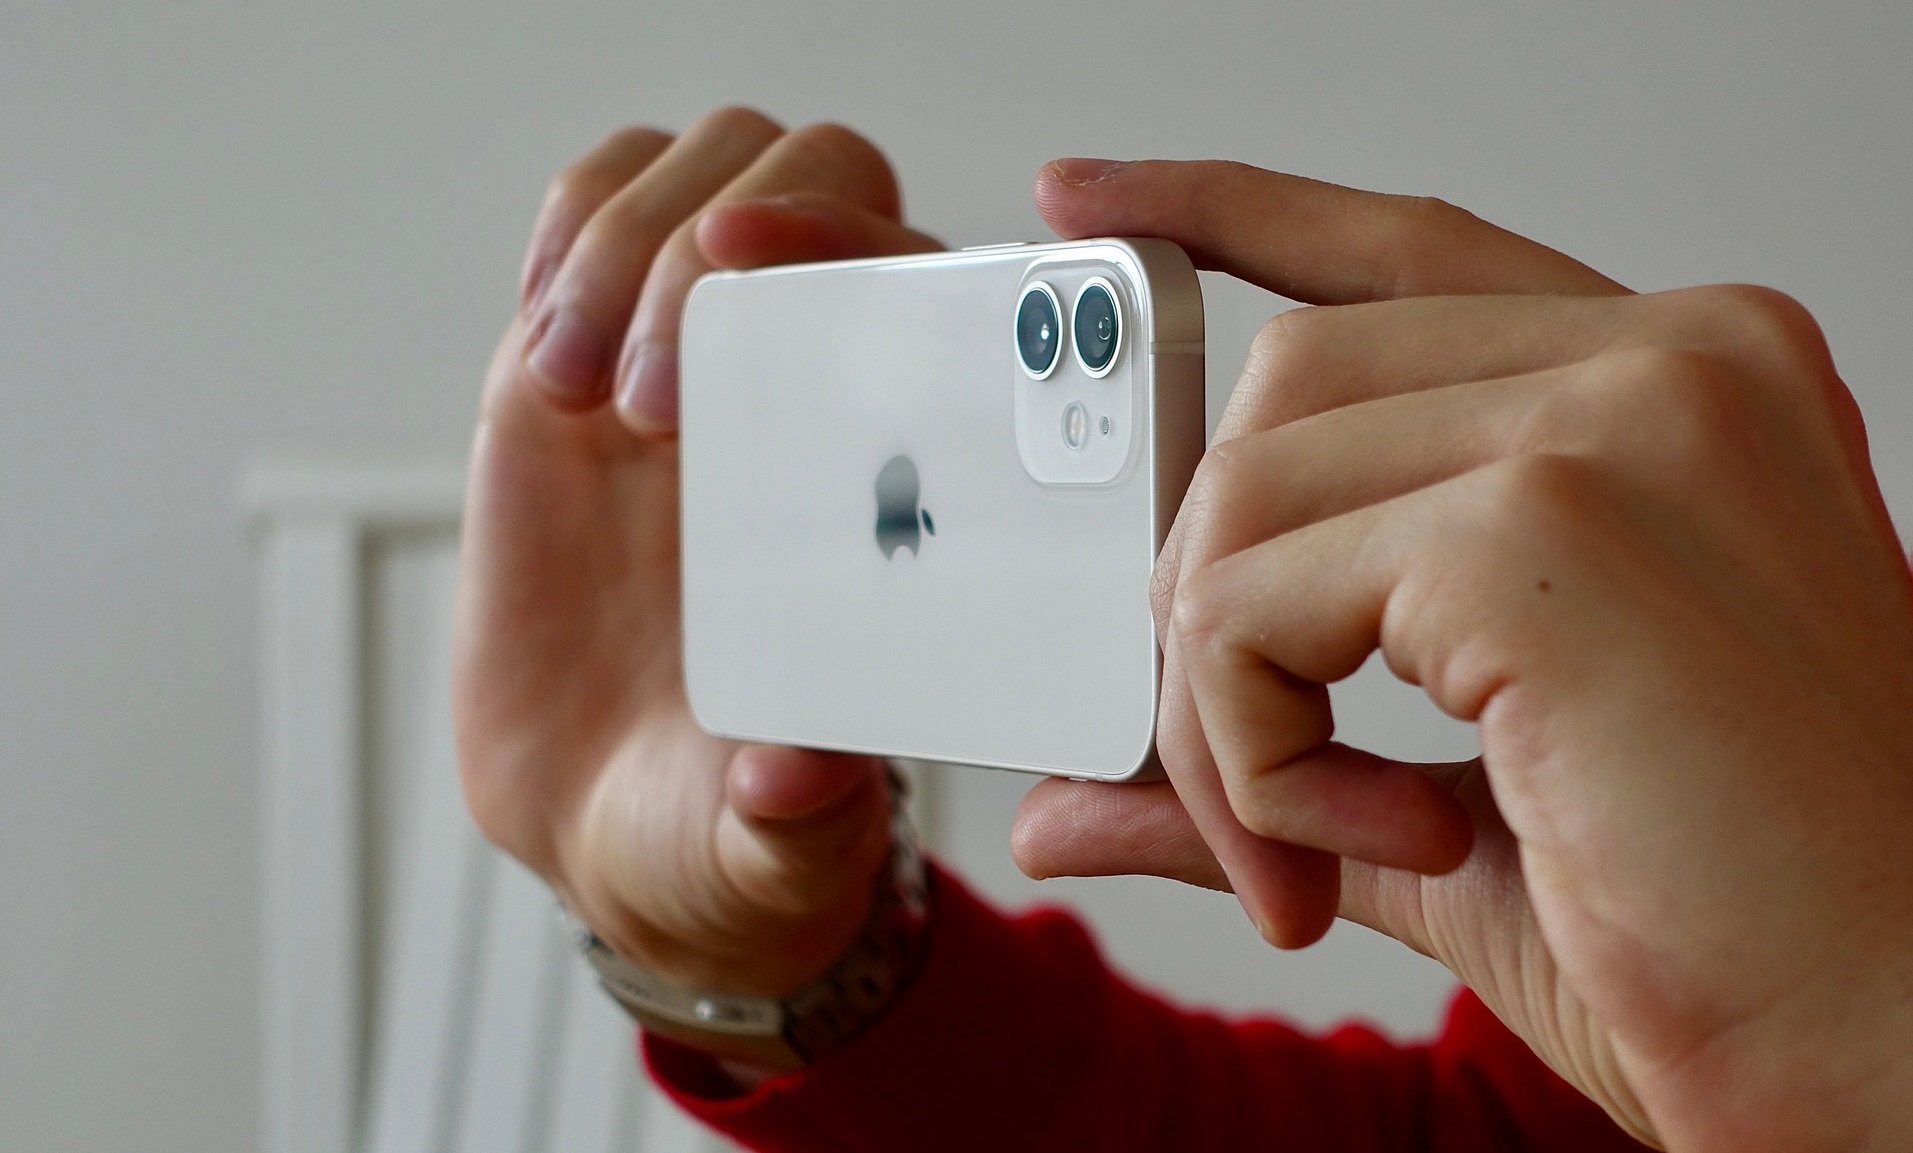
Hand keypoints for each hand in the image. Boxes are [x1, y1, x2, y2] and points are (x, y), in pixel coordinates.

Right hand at [454, 109, 937, 1004]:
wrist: (606, 810)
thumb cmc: (722, 821)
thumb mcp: (772, 852)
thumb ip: (794, 824)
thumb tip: (797, 772)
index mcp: (908, 480)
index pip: (933, 282)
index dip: (862, 241)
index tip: (755, 280)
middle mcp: (822, 387)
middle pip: (821, 178)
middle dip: (723, 234)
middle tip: (652, 397)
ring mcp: (703, 356)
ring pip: (697, 173)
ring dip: (622, 246)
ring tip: (576, 394)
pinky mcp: (587, 359)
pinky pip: (589, 214)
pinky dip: (564, 240)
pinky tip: (548, 356)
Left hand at [1012, 160, 1912, 1149]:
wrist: (1890, 1054)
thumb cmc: (1716, 930)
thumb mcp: (1443, 817)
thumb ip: (1257, 763)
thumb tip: (1054, 805)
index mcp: (1675, 389)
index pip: (1400, 254)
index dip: (1226, 217)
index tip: (1092, 207)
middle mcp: (1669, 363)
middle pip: (1283, 388)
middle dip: (1209, 604)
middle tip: (1255, 794)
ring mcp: (1617, 425)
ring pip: (1242, 494)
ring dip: (1219, 709)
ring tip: (1315, 848)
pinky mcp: (1543, 527)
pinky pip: (1248, 601)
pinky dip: (1249, 752)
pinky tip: (1371, 843)